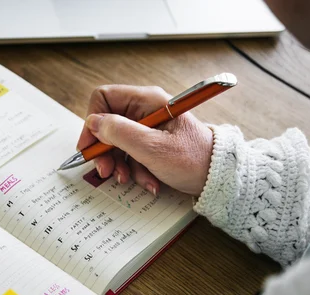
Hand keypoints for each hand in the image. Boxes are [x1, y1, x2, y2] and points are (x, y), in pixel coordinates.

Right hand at [77, 85, 213, 196]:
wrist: (219, 178)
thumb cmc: (194, 159)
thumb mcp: (153, 148)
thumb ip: (120, 133)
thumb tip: (93, 123)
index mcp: (147, 100)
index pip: (104, 98)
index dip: (92, 122)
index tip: (90, 147)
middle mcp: (145, 110)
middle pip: (107, 124)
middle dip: (105, 151)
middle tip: (106, 171)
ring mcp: (148, 127)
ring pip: (117, 143)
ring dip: (120, 165)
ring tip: (130, 179)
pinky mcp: (151, 143)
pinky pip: (130, 154)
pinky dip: (134, 170)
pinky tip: (148, 181)